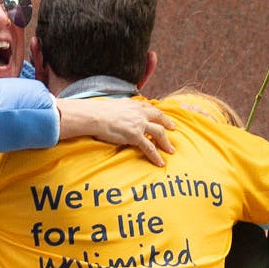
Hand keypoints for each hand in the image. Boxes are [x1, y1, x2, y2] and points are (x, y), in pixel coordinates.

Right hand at [57, 97, 174, 166]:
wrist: (95, 116)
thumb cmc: (99, 111)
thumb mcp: (114, 104)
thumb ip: (121, 106)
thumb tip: (119, 108)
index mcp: (134, 105)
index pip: (150, 107)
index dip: (157, 113)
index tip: (162, 117)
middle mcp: (139, 113)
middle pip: (159, 118)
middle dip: (167, 123)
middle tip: (173, 128)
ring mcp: (139, 124)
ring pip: (159, 133)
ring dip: (166, 142)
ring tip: (171, 150)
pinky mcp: (135, 136)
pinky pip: (149, 147)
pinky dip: (156, 156)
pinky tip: (160, 162)